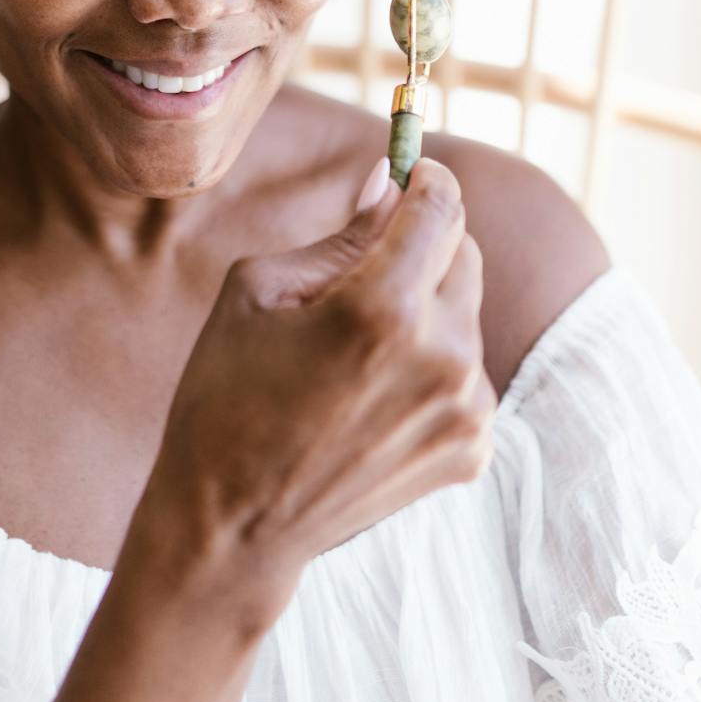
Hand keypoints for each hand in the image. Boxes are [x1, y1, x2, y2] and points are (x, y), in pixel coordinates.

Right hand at [138, 154, 496, 614]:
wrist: (234, 527)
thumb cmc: (227, 396)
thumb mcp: (260, 291)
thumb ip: (342, 234)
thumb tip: (389, 184)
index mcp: (384, 307)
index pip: (442, 205)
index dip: (425, 178)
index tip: (409, 174)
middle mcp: (443, 357)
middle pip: (463, 254)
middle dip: (422, 245)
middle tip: (362, 272)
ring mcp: (465, 409)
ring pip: (464, 316)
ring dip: (425, 312)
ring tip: (353, 355)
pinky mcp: (473, 448)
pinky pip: (467, 374)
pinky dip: (431, 368)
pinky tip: (371, 399)